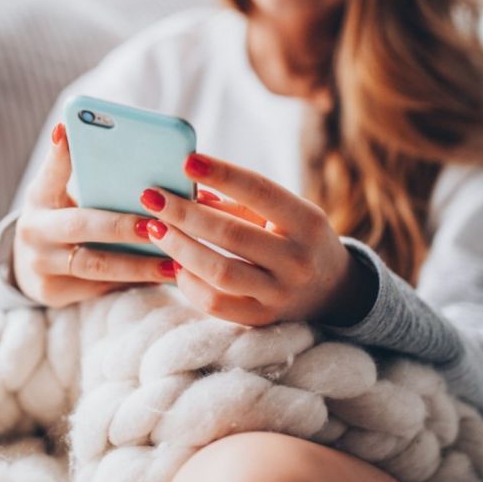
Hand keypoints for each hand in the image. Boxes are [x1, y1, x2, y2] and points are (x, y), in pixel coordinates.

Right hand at [13, 124, 176, 306]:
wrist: (28, 265)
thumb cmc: (58, 216)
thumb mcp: (56, 190)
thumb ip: (72, 167)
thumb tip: (77, 130)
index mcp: (39, 196)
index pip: (51, 172)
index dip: (61, 154)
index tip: (71, 131)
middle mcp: (34, 231)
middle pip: (82, 225)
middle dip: (121, 226)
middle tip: (156, 224)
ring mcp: (41, 265)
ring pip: (96, 265)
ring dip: (138, 264)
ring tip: (175, 261)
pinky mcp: (53, 293)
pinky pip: (101, 288)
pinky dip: (134, 282)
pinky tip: (164, 278)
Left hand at [140, 153, 372, 325]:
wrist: (331, 291)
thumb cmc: (295, 238)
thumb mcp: (284, 214)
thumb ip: (241, 203)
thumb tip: (191, 192)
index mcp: (307, 221)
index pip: (260, 192)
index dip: (222, 174)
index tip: (186, 161)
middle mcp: (297, 259)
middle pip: (231, 234)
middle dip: (184, 214)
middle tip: (151, 197)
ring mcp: (280, 294)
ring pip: (219, 272)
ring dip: (180, 248)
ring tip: (154, 229)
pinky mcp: (262, 319)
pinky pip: (216, 305)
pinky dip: (189, 284)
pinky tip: (174, 265)